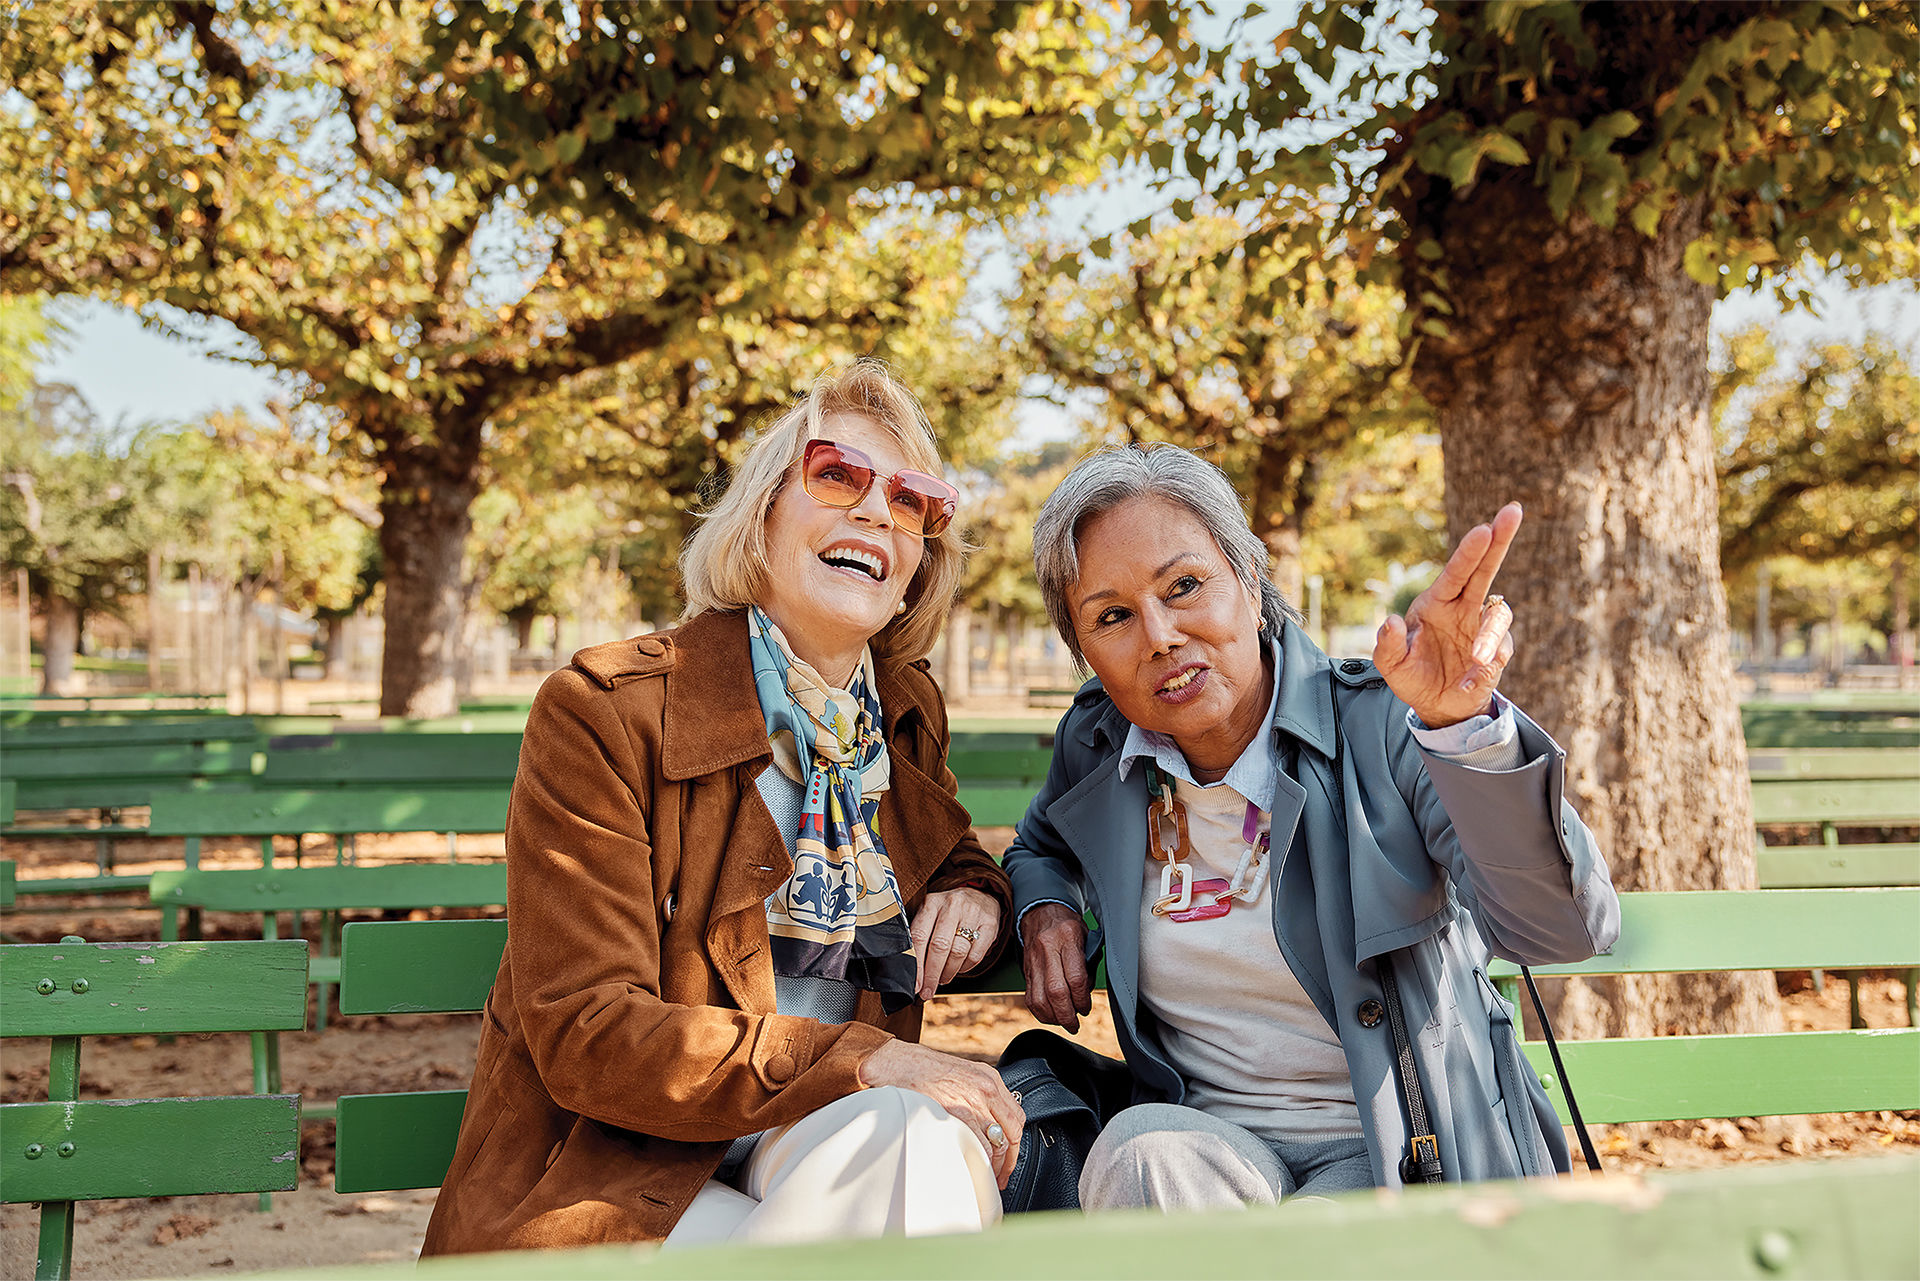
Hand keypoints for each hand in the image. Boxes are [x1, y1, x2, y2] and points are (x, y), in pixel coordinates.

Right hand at [858, 1039, 1025, 1187]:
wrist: (895, 1063)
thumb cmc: (921, 1069)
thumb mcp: (961, 1074)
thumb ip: (978, 1096)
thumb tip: (988, 1125)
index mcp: (989, 1078)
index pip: (1017, 1118)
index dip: (1015, 1144)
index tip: (1009, 1160)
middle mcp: (986, 1090)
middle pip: (1011, 1134)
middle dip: (1007, 1161)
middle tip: (1000, 1176)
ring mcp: (971, 1102)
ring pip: (995, 1145)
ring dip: (992, 1166)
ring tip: (983, 1177)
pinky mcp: (954, 1115)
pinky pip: (976, 1146)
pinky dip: (976, 1162)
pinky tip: (970, 1169)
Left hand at [909, 887, 1001, 1000]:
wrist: (979, 896)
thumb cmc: (947, 912)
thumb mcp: (931, 913)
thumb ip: (919, 935)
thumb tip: (908, 971)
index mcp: (932, 903)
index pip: (919, 936)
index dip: (916, 964)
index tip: (915, 985)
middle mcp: (952, 905)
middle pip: (939, 946)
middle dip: (932, 974)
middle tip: (927, 991)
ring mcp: (973, 913)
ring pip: (958, 952)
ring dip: (948, 972)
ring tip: (942, 979)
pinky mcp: (990, 924)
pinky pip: (976, 955)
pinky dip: (965, 968)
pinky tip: (958, 969)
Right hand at [1020, 902, 1091, 1032]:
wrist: (1041, 912)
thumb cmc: (1068, 925)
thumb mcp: (1086, 935)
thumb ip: (1089, 962)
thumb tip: (1088, 992)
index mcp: (1067, 937)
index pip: (1076, 978)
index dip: (1082, 999)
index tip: (1086, 1008)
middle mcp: (1047, 948)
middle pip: (1056, 992)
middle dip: (1067, 1015)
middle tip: (1075, 1025)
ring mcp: (1033, 960)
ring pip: (1039, 998)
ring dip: (1053, 1017)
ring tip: (1064, 1022)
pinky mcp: (1026, 970)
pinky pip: (1030, 997)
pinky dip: (1040, 1012)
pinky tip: (1051, 1015)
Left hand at [1373, 502, 1521, 728]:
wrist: (1435, 706)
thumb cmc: (1411, 675)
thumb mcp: (1391, 665)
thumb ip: (1387, 645)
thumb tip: (1389, 621)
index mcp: (1437, 603)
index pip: (1455, 572)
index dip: (1469, 551)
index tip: (1483, 529)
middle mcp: (1464, 608)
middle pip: (1486, 569)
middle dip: (1500, 540)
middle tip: (1513, 511)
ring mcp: (1483, 629)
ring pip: (1498, 615)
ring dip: (1490, 634)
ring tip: (1477, 659)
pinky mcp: (1498, 654)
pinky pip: (1499, 655)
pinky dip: (1485, 669)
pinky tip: (1470, 682)